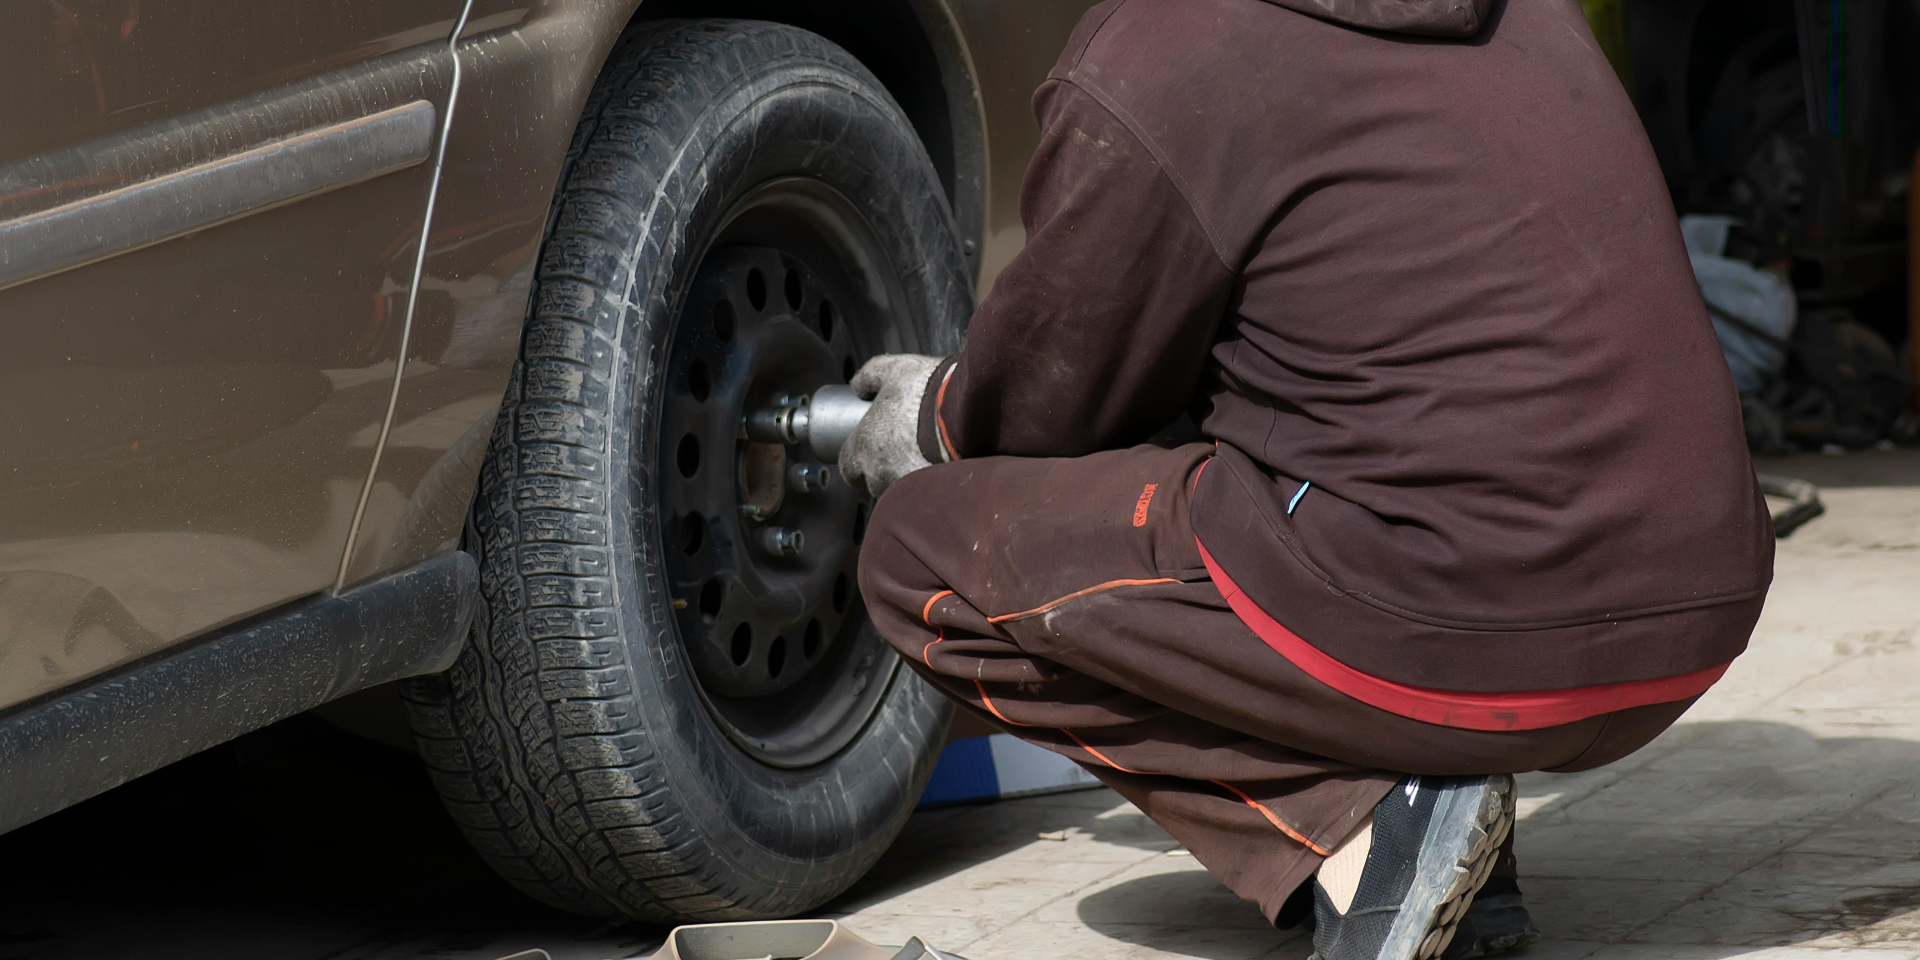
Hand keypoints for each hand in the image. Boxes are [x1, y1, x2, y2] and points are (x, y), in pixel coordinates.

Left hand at [839, 354, 942, 498]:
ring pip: (899, 491)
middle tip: (899, 453)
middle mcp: (881, 474)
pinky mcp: (934, 494)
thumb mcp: (895, 369)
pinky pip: (925, 495)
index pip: (847, 468)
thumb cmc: (930, 390)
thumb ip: (870, 375)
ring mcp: (908, 487)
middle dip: (882, 472)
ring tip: (924, 459)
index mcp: (866, 447)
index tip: (868, 451)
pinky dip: (930, 486)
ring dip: (906, 479)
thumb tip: (857, 387)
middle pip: (873, 483)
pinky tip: (941, 470)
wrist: (970, 411)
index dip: (856, 461)